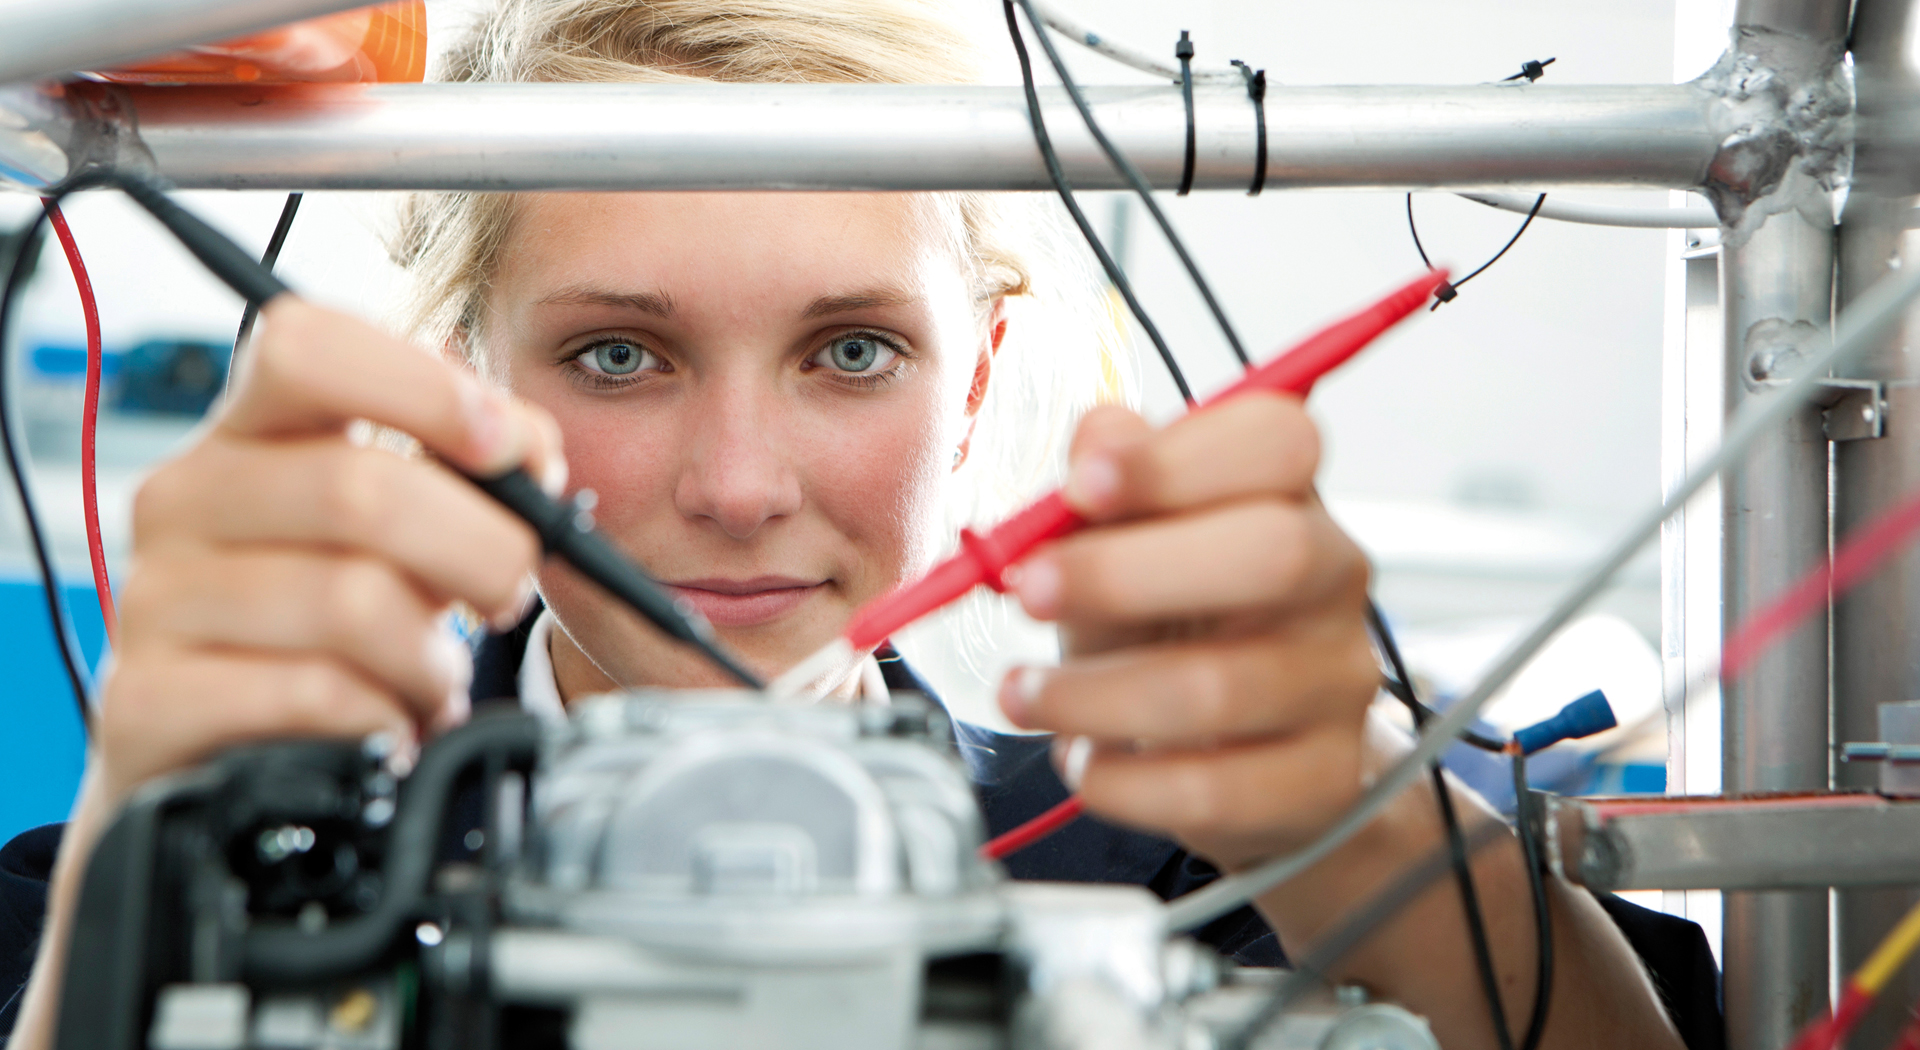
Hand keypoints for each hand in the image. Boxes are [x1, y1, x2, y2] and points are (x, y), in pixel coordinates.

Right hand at [95, 298, 561, 803]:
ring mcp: (154, 598)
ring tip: (432, 678)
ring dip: (431, 655)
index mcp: (249, 430)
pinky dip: (385, 716)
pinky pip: (313, 693)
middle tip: (508, 594)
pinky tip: (387, 726)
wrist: (225, 755)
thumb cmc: (335, 626)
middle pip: (359, 488)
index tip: (506, 448)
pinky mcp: (146, 702)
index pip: (306, 346)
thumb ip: (469, 473)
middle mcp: (184, 497)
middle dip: (479, 550)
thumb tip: (531, 457)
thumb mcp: (406, 530)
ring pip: (349, 602)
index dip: (424, 386)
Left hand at [996, 393, 1378, 868]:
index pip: (1277, 440)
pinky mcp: (1321, 781)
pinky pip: (1213, 790)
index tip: (1080, 485)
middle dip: (1127, 574)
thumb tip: (1096, 440)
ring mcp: (1340, 683)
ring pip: (1221, 689)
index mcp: (1287, 491)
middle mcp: (1334, 576)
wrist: (1234, 750)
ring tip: (1021, 695)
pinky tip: (1080, 760)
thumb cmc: (1164, 619)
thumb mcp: (1122, 540)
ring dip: (1091, 695)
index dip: (1179, 457)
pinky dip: (1119, 780)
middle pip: (1274, 554)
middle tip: (1027, 594)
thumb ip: (1104, 485)